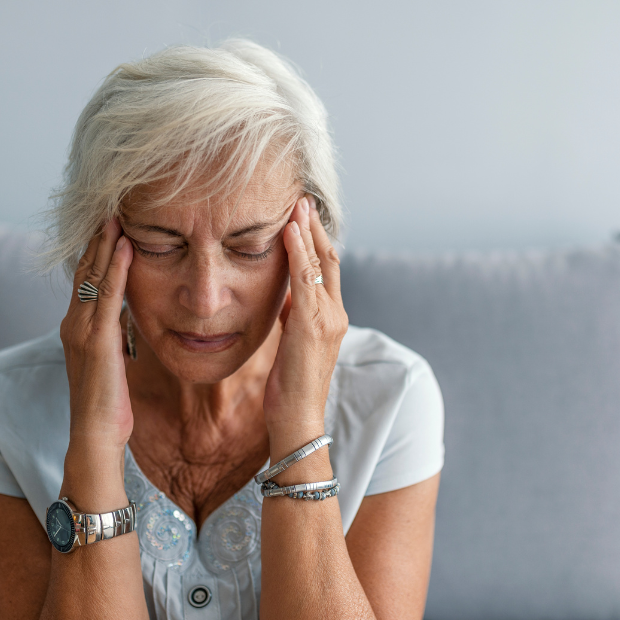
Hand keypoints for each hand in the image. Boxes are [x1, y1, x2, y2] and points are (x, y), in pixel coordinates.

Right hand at [59, 218, 134, 452]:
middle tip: (111, 206)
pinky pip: (108, 295)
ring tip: (117, 214)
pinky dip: (116, 268)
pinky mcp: (96, 340)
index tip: (109, 224)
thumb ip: (112, 335)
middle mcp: (73, 323)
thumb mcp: (111, 361)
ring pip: (93, 276)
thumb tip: (122, 316)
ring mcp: (81, 330)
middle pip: (85, 270)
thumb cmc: (108, 404)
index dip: (96, 250)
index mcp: (77, 328)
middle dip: (98, 238)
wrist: (95, 434)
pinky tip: (125, 245)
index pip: (85, 279)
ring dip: (106, 243)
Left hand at [263, 195, 347, 453]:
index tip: (302, 216)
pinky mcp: (313, 325)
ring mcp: (328, 319)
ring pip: (321, 264)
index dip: (316, 241)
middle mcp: (335, 314)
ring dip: (308, 231)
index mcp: (330, 318)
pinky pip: (306, 280)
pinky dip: (299, 252)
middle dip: (316, 227)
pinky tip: (289, 231)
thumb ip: (292, 317)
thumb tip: (284, 296)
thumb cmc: (289, 388)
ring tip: (296, 204)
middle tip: (302, 199)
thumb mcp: (291, 344)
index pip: (327, 270)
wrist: (297, 421)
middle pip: (330, 259)